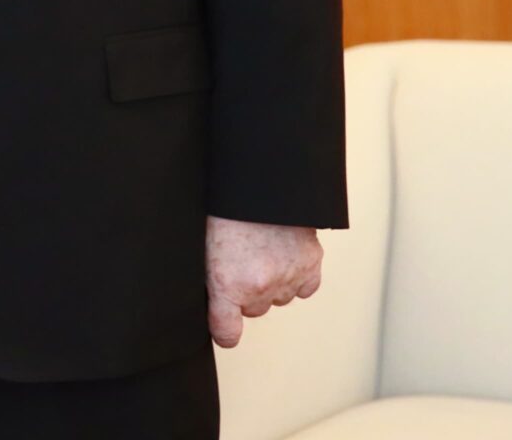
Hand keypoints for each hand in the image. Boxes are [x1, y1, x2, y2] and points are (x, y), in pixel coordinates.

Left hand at [205, 215, 321, 346]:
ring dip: (272, 283)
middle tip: (240, 264)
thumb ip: (209, 276)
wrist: (259, 180)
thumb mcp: (201, 243)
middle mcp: (260, 286)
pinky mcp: (310, 263)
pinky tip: (285, 258)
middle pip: (254, 309)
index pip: (227, 331)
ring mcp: (288, 276)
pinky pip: (305, 287)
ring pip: (280, 298)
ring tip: (261, 253)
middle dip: (247, 293)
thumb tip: (210, 295)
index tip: (224, 330)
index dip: (224, 330)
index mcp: (227, 282)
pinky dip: (297, 278)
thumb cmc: (224, 204)